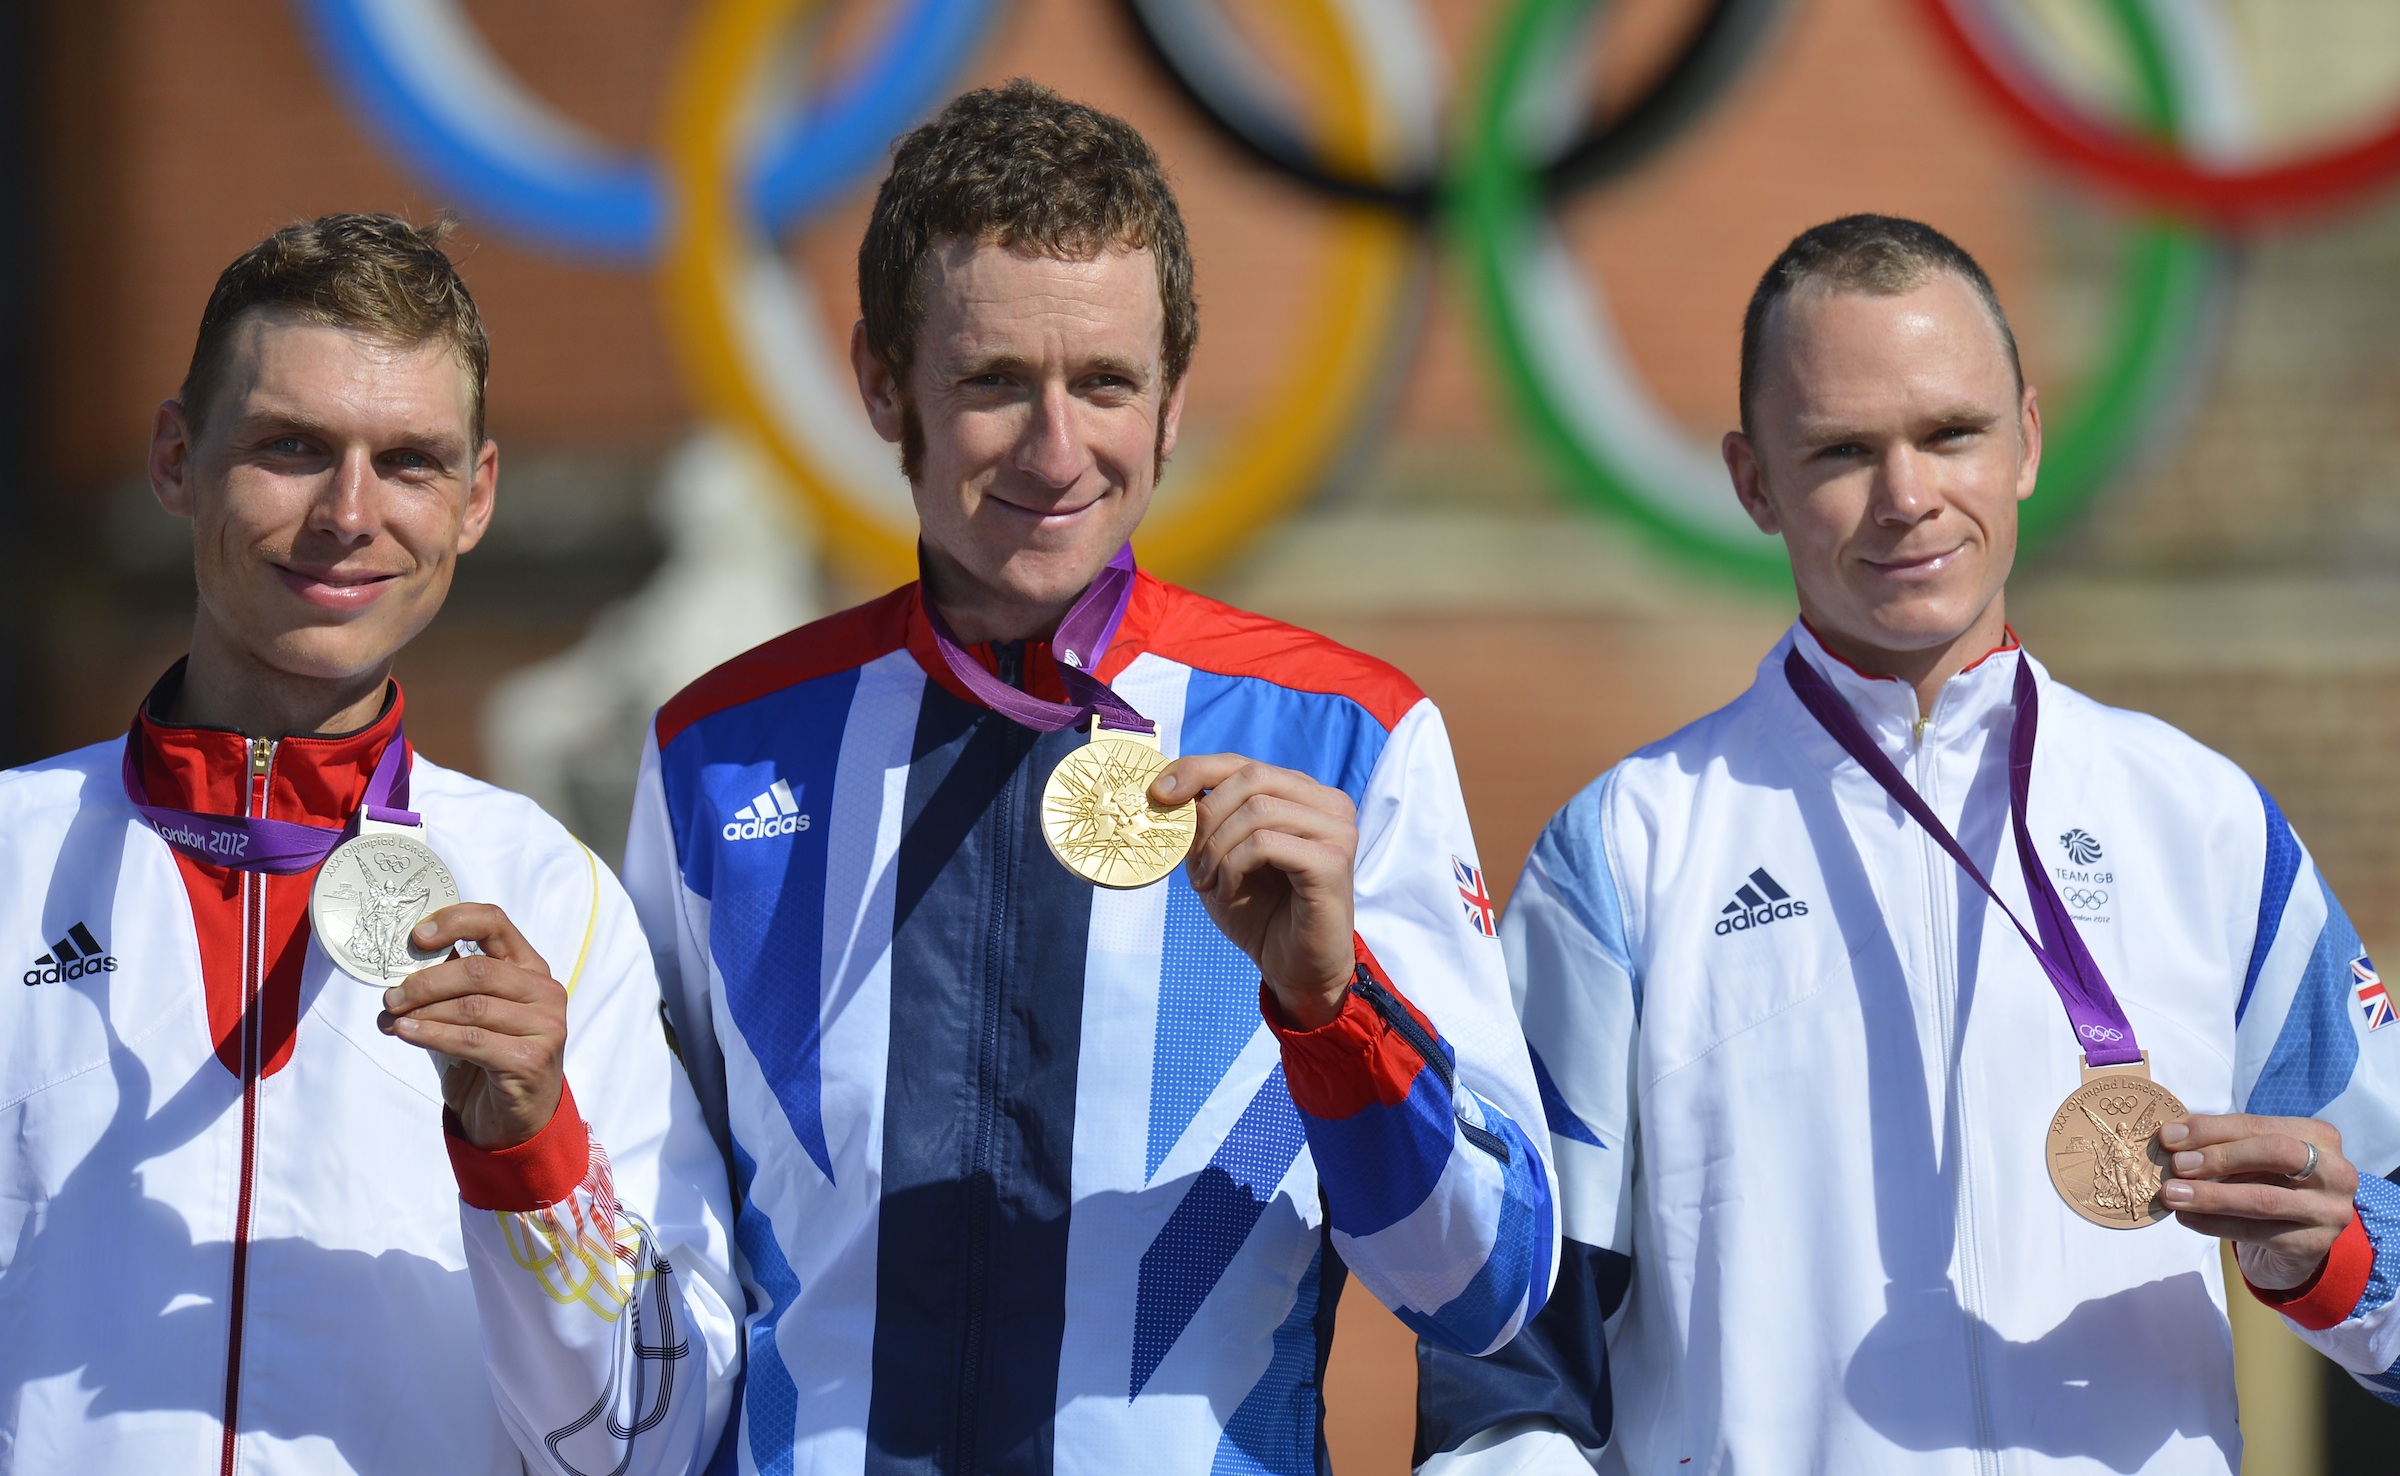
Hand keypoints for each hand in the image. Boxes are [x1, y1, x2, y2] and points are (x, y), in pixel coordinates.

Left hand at [377, 903, 568, 1150]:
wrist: (515, 1117)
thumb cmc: (489, 1056)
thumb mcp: (474, 1010)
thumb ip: (453, 981)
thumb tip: (402, 960)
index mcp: (531, 968)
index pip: (494, 923)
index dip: (453, 921)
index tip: (415, 936)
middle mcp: (545, 992)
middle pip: (478, 970)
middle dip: (425, 982)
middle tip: (391, 995)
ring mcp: (545, 1026)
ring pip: (471, 1007)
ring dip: (422, 1012)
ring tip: (391, 1018)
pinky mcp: (531, 1060)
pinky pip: (470, 1041)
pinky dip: (431, 1035)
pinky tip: (405, 1034)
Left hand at [1152, 753, 1355, 1029]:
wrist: (1294, 968)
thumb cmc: (1261, 912)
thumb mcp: (1223, 856)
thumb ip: (1206, 820)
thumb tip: (1167, 788)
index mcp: (1305, 795)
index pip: (1244, 763)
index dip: (1196, 770)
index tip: (1158, 793)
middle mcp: (1329, 804)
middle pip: (1252, 777)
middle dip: (1206, 817)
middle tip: (1190, 860)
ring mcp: (1337, 831)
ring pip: (1256, 810)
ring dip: (1217, 848)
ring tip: (1207, 881)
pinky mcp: (1332, 862)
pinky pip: (1265, 843)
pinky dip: (1234, 866)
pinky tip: (1228, 890)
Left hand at [2158, 1113, 2357, 1289]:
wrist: (2295, 1243)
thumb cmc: (2269, 1186)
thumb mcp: (2250, 1159)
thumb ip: (2219, 1143)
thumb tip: (2171, 1135)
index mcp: (2319, 1136)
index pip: (2258, 1125)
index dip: (2211, 1129)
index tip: (2169, 1136)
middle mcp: (2336, 1171)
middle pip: (2274, 1153)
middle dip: (2219, 1157)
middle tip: (2176, 1165)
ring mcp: (2330, 1210)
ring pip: (2263, 1199)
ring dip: (2210, 1195)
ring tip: (2171, 1194)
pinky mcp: (2314, 1244)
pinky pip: (2256, 1232)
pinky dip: (2215, 1224)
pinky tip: (2186, 1218)